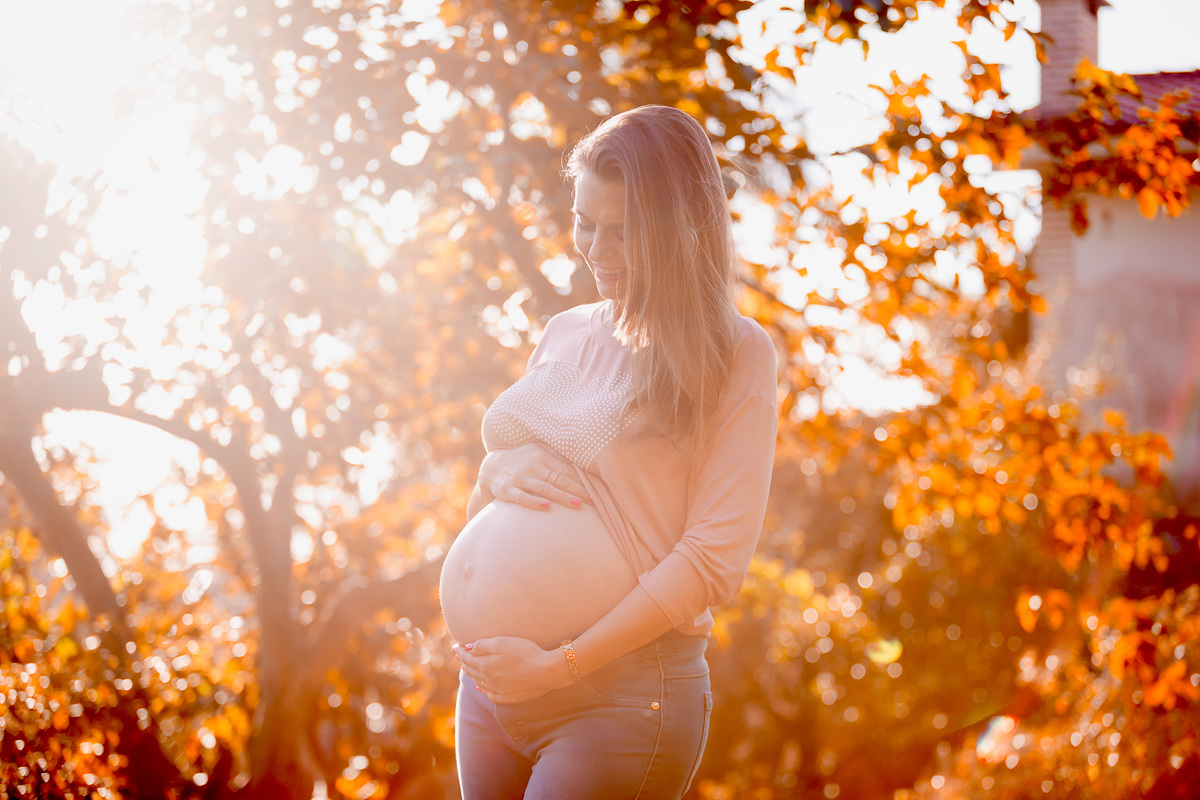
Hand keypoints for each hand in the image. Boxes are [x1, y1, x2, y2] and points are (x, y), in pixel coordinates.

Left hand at [453, 636, 574, 703]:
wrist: (546, 671)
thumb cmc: (525, 653)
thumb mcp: (502, 642)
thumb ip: (483, 646)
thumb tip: (467, 648)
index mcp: (485, 666)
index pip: (467, 658)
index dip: (460, 651)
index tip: (455, 646)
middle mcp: (489, 680)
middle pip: (471, 670)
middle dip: (464, 661)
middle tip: (459, 655)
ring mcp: (499, 690)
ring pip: (479, 682)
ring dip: (472, 674)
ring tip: (467, 668)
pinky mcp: (510, 697)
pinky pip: (490, 694)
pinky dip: (483, 689)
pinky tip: (481, 687)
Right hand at [478, 443, 589, 510]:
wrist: (490, 467)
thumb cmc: (521, 459)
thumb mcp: (537, 451)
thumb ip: (556, 456)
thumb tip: (580, 463)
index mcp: (542, 455)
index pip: (566, 469)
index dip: (581, 480)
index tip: (596, 490)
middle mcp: (532, 465)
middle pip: (558, 479)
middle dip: (577, 490)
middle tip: (593, 500)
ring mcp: (519, 478)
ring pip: (544, 488)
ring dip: (561, 496)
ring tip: (577, 504)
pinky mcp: (507, 490)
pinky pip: (522, 497)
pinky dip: (534, 502)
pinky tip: (546, 507)